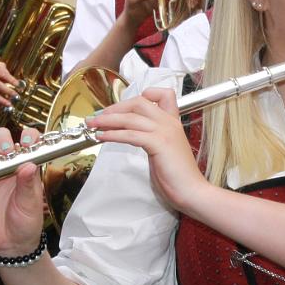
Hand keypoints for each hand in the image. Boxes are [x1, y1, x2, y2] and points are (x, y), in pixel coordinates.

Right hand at [0, 126, 48, 255]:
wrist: (10, 245)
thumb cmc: (26, 224)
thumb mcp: (31, 205)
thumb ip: (28, 185)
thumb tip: (29, 165)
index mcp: (28, 170)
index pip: (30, 146)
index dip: (29, 138)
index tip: (28, 139)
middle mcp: (10, 169)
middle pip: (5, 143)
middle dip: (4, 140)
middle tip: (7, 150)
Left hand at [87, 88, 208, 212]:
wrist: (192, 191)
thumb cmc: (178, 176)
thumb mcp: (165, 150)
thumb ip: (153, 138)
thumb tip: (131, 134)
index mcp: (173, 122)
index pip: (162, 94)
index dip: (143, 94)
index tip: (124, 106)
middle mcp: (169, 123)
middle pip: (138, 103)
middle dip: (115, 107)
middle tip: (99, 117)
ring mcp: (164, 132)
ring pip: (131, 118)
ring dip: (107, 120)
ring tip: (93, 125)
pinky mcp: (159, 144)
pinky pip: (130, 134)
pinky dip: (113, 134)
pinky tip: (102, 137)